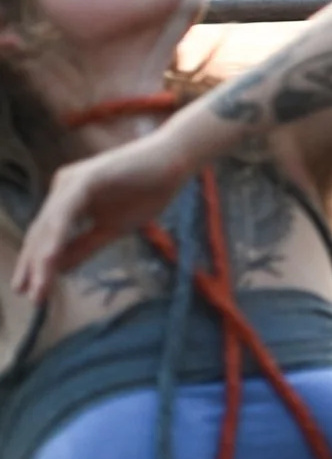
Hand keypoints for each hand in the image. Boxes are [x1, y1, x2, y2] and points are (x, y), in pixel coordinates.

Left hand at [12, 133, 192, 301]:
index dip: (37, 265)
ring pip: (49, 226)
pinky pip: (65, 213)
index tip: (35, 295)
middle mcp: (62, 189)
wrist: (175, 161)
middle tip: (29, 298)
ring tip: (36, 287)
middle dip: (33, 266)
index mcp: (67, 200)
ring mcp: (71, 182)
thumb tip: (60, 269)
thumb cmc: (149, 190)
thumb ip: (86, 245)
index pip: (46, 237)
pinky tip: (50, 259)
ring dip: (41, 258)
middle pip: (41, 233)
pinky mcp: (85, 179)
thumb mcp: (113, 228)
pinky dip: (56, 238)